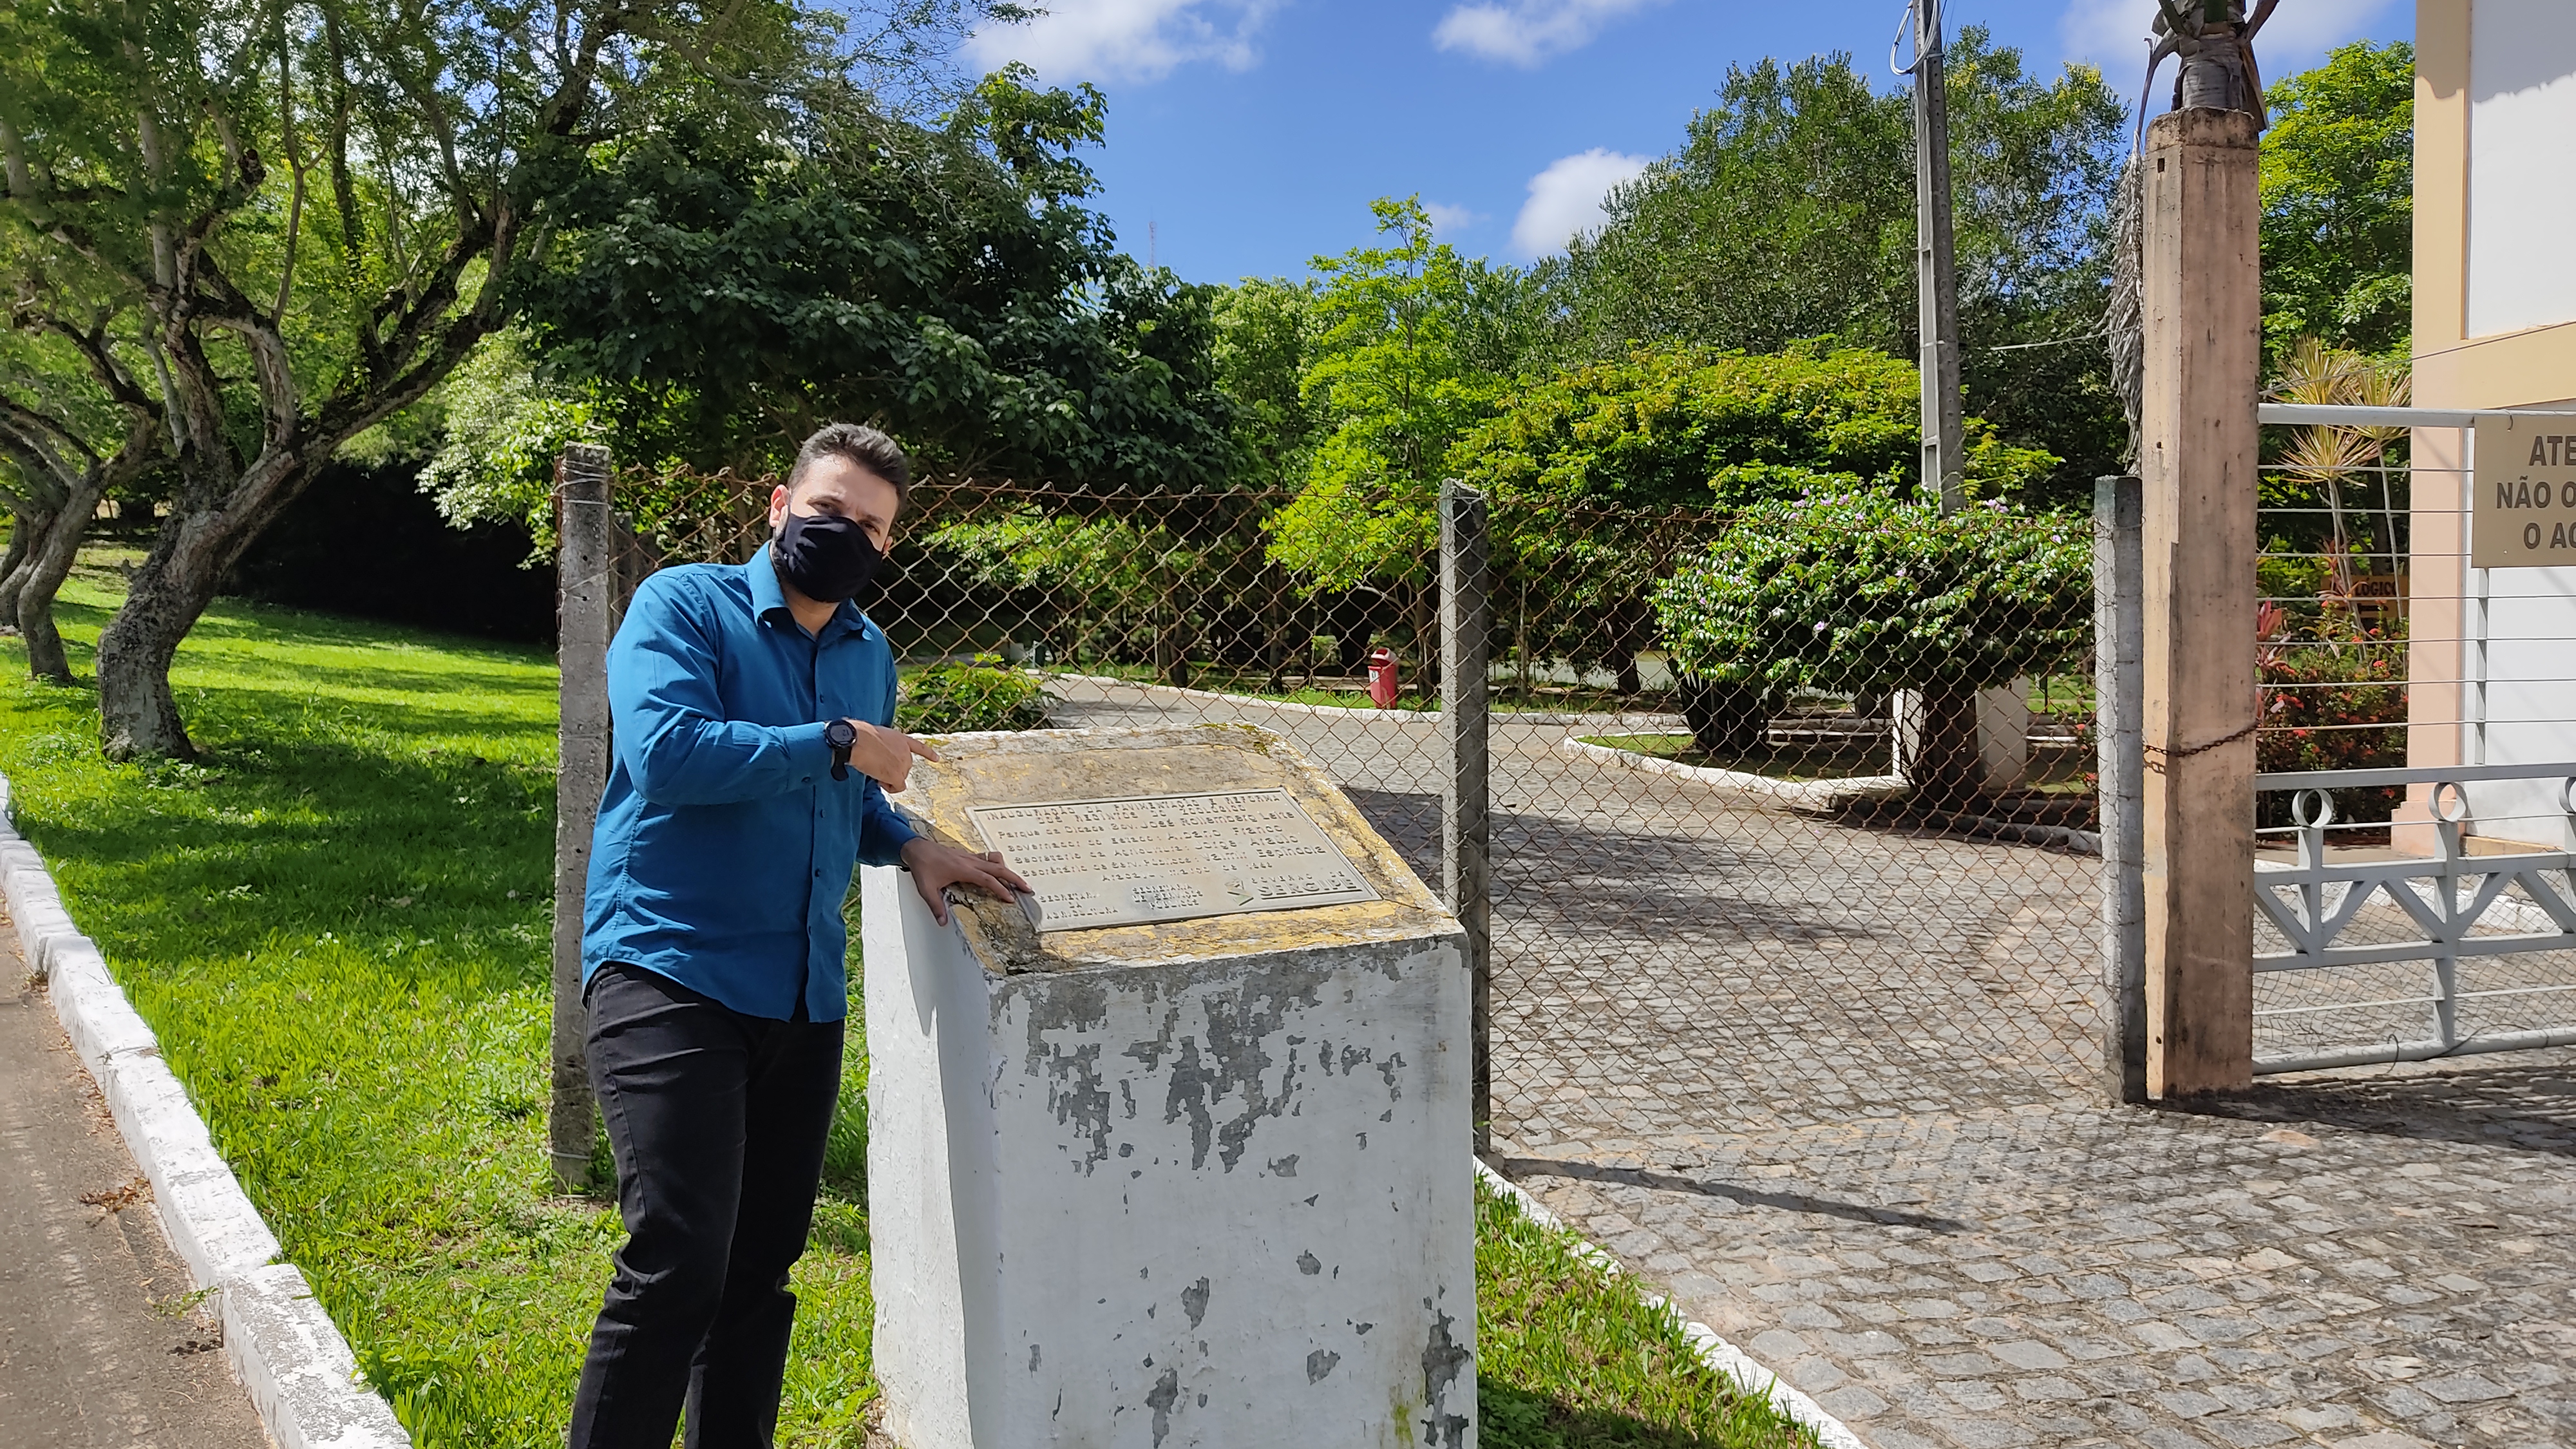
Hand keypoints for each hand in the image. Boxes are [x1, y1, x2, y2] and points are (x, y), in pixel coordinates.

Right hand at [844, 719, 939, 792]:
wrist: (857, 741)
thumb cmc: (860, 736)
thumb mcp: (878, 736)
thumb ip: (885, 745)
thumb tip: (878, 754)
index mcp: (901, 739)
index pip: (919, 747)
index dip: (929, 754)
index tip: (937, 759)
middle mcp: (905, 752)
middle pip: (905, 767)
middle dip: (893, 769)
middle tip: (877, 766)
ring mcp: (903, 763)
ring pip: (900, 777)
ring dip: (889, 778)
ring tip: (874, 771)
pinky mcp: (897, 775)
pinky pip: (898, 787)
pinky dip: (891, 787)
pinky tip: (881, 782)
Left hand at [901, 838, 1031, 926]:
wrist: (916, 848)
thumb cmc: (922, 867)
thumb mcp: (926, 889)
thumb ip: (936, 906)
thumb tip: (942, 922)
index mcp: (964, 870)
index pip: (988, 880)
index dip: (1001, 889)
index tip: (1011, 898)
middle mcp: (970, 861)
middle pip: (998, 868)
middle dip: (1014, 878)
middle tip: (1027, 888)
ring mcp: (969, 857)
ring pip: (994, 861)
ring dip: (1007, 870)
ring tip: (1017, 880)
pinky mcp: (967, 855)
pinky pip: (987, 858)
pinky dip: (996, 864)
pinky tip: (998, 870)